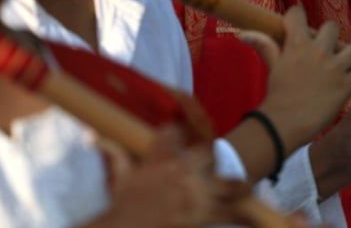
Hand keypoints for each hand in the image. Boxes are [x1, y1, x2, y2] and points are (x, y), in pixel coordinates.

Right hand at [92, 127, 248, 226]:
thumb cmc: (121, 207)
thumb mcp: (118, 178)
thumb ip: (113, 156)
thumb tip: (94, 137)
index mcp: (161, 158)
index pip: (174, 132)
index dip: (178, 131)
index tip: (179, 131)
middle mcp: (183, 169)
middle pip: (207, 152)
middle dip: (210, 157)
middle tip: (211, 166)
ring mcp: (197, 190)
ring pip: (227, 181)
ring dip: (237, 185)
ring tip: (245, 187)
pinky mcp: (205, 212)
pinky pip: (232, 212)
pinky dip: (245, 217)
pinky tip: (256, 220)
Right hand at [237, 7, 350, 155]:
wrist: (284, 123)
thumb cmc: (276, 95)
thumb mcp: (272, 66)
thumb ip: (263, 45)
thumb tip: (242, 33)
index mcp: (296, 44)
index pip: (298, 14)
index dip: (298, 15)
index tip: (299, 22)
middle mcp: (318, 51)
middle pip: (332, 26)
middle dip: (332, 34)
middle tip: (330, 46)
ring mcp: (335, 67)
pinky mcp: (348, 85)